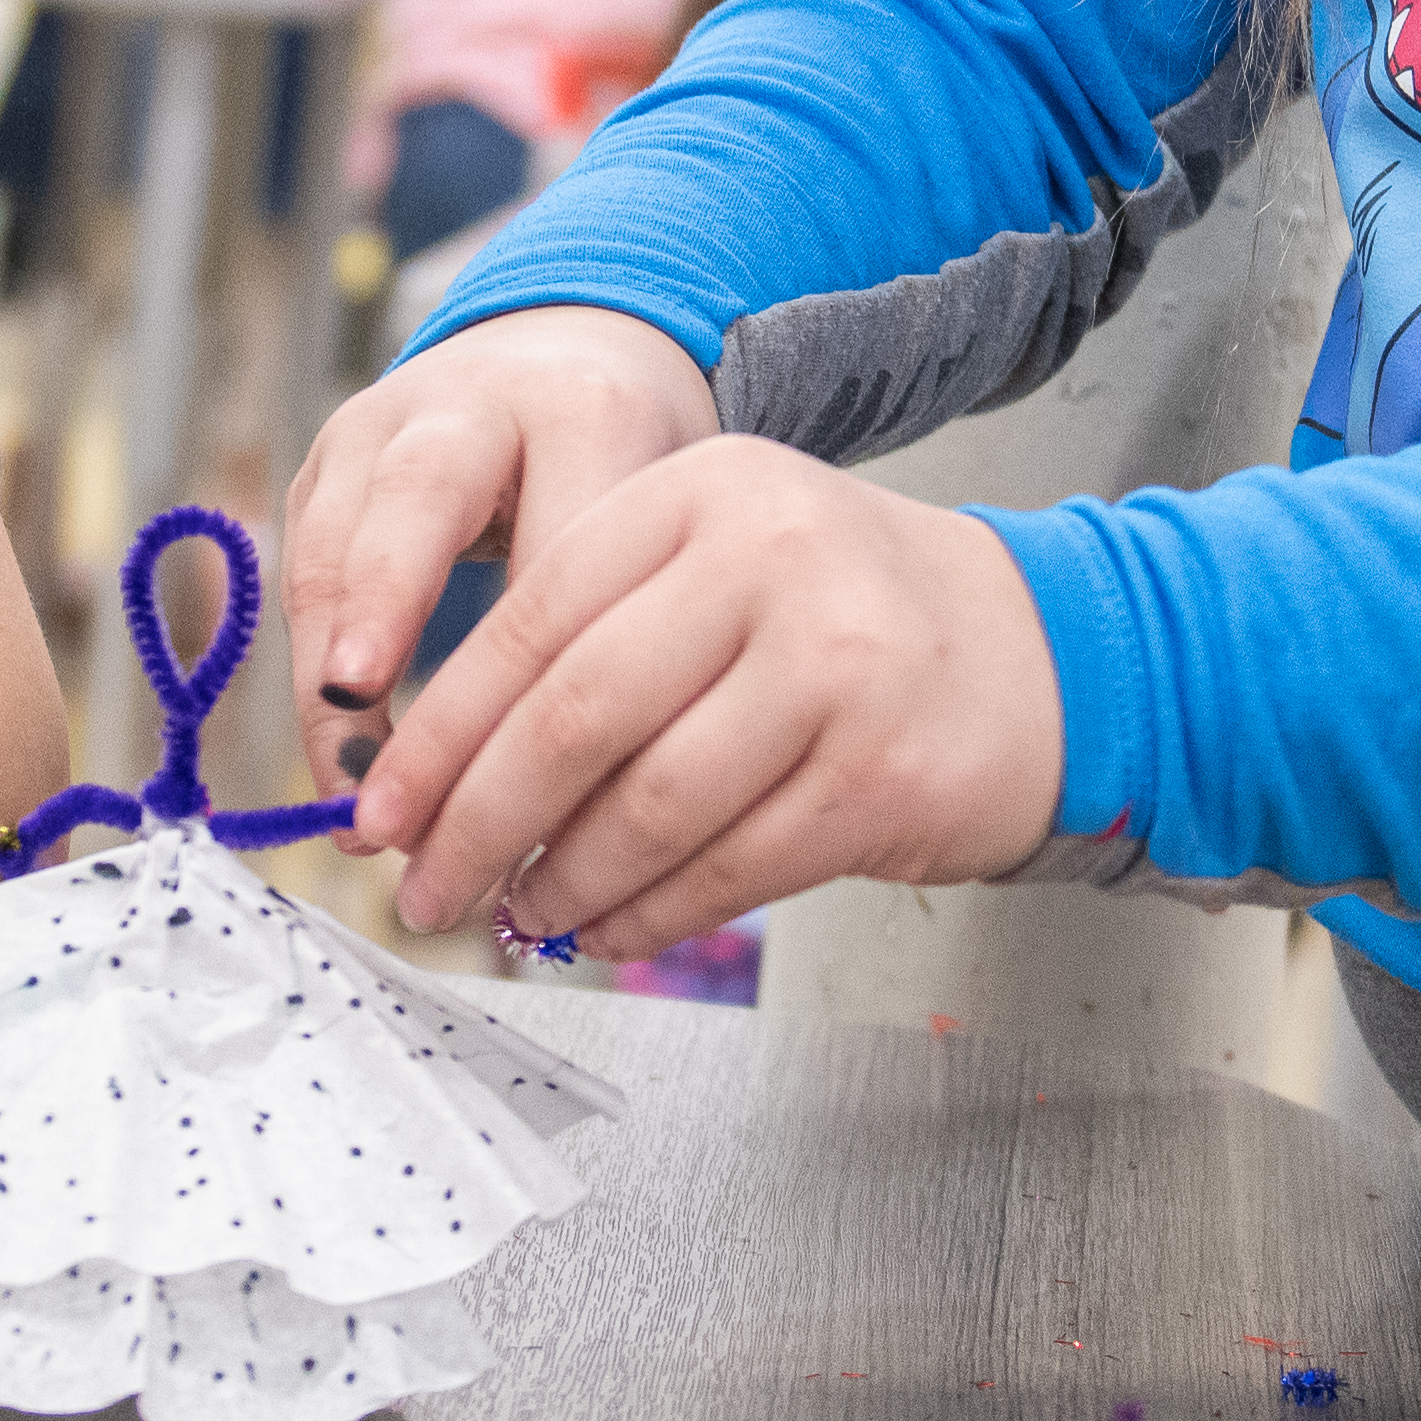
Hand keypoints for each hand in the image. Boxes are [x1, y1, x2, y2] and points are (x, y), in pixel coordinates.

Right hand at [284, 305, 716, 756]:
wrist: (563, 354)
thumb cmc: (631, 463)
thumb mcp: (666, 520)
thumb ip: (634, 628)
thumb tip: (587, 815)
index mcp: (583, 408)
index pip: (560, 545)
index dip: (545, 667)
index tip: (546, 790)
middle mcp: (466, 401)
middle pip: (418, 498)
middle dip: (386, 609)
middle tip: (367, 709)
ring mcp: (377, 426)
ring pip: (332, 544)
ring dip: (328, 679)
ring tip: (351, 796)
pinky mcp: (322, 467)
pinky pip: (303, 575)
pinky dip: (315, 678)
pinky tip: (345, 771)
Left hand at [338, 434, 1063, 961]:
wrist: (1040, 654)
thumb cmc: (844, 621)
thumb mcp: (717, 568)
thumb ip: (589, 640)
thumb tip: (434, 782)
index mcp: (700, 491)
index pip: (530, 620)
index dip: (440, 733)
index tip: (380, 813)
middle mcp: (768, 558)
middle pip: (575, 715)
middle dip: (477, 821)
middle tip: (422, 888)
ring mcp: (836, 664)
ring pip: (649, 803)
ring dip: (563, 880)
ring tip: (519, 916)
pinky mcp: (881, 773)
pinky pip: (728, 867)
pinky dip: (650, 913)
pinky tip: (607, 929)